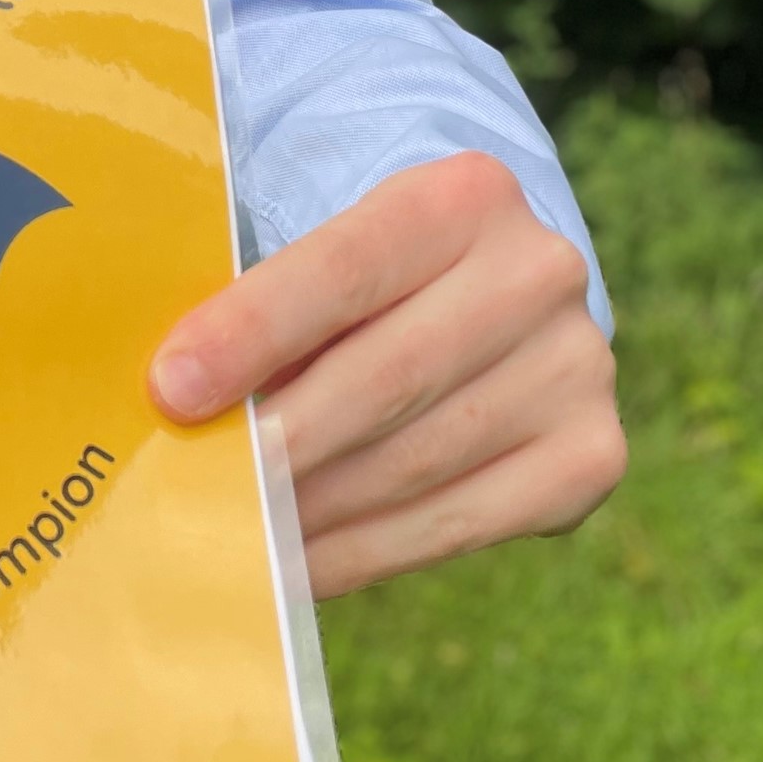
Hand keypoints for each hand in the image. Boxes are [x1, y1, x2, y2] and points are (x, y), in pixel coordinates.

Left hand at [147, 151, 623, 596]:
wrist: (495, 301)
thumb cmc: (368, 282)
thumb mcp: (328, 254)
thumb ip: (262, 308)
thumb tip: (174, 397)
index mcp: (465, 195)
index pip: (344, 267)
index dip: (253, 331)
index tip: (172, 389)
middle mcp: (538, 272)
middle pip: (386, 373)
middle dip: (280, 438)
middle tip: (198, 488)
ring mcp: (577, 367)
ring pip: (418, 459)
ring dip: (313, 509)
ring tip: (232, 536)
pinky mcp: (590, 455)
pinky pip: (460, 522)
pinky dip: (365, 552)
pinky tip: (298, 566)